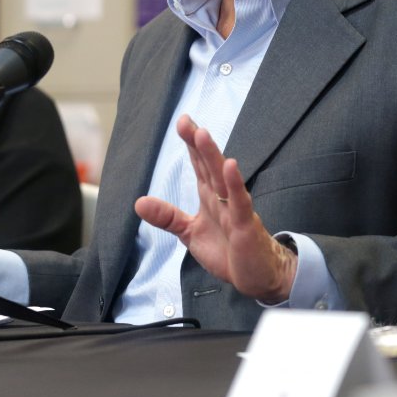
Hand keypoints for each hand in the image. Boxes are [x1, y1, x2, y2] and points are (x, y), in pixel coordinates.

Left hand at [134, 115, 297, 302]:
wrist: (257, 275)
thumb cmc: (229, 251)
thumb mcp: (190, 233)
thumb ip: (167, 217)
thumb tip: (139, 202)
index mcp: (210, 197)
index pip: (199, 165)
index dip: (191, 144)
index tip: (182, 122)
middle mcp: (223, 198)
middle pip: (209, 165)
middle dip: (198, 142)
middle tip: (187, 121)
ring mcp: (235, 209)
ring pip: (222, 178)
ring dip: (213, 156)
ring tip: (202, 135)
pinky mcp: (245, 225)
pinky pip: (240, 202)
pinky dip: (235, 184)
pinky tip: (230, 166)